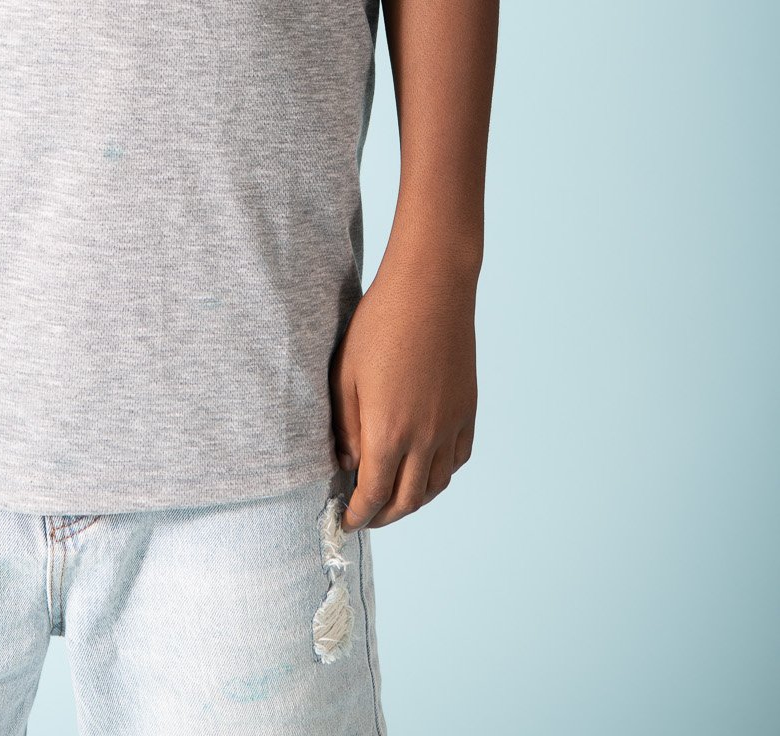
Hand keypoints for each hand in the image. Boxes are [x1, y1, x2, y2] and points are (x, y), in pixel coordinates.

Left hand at [327, 250, 477, 530]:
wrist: (430, 290)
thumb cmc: (379, 325)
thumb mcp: (345, 374)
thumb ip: (345, 426)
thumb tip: (349, 462)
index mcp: (388, 432)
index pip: (373, 494)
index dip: (358, 515)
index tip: (346, 522)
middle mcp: (425, 439)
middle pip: (407, 500)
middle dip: (383, 516)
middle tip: (365, 516)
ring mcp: (450, 426)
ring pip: (436, 486)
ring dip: (413, 500)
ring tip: (393, 498)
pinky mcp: (467, 411)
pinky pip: (456, 460)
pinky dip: (439, 476)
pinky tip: (425, 469)